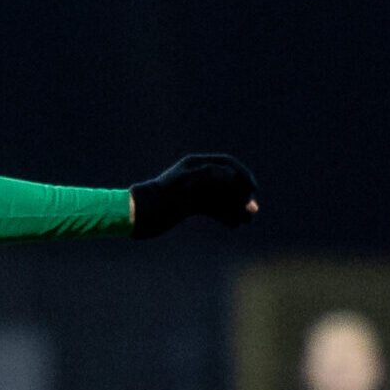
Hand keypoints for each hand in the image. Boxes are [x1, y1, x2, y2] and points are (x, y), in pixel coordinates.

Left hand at [130, 154, 258, 237]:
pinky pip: (211, 208)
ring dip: (235, 207)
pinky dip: (223, 215)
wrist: (137, 215)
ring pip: (221, 197)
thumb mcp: (186, 185)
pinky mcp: (187, 206)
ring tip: (247, 221)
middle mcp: (195, 176)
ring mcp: (192, 191)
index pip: (227, 164)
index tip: (252, 189)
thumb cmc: (159, 199)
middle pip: (227, 182)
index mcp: (195, 165)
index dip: (242, 175)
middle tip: (252, 212)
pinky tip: (233, 225)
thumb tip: (236, 178)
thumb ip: (212, 176)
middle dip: (241, 196)